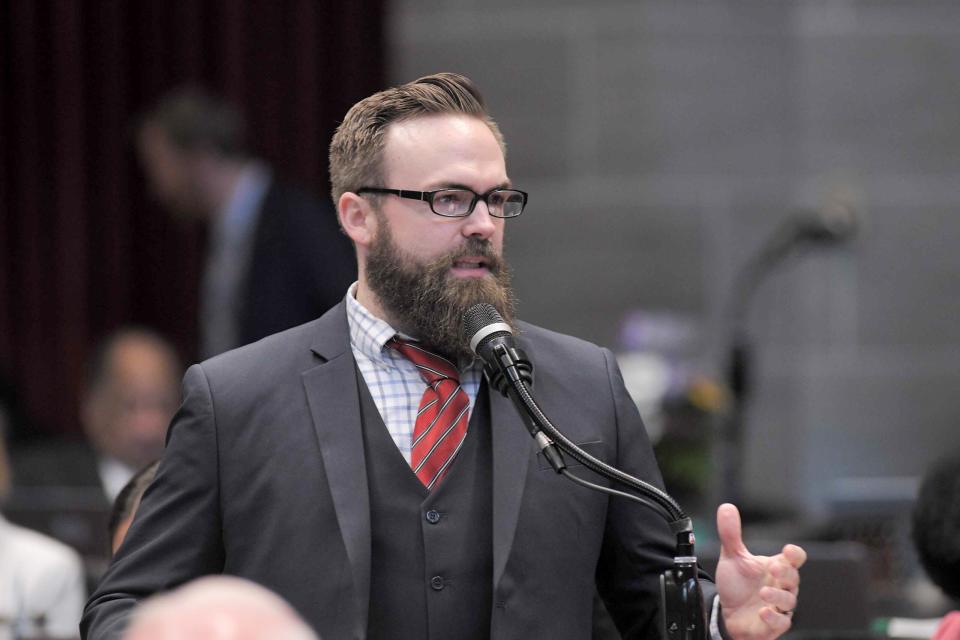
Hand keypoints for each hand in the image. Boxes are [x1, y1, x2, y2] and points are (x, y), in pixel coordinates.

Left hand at [714, 503, 806, 639]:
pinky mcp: (773, 625)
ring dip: (778, 596)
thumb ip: (731, 534)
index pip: (795, 559)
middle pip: (793, 578)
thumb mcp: (732, 558)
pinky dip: (773, 618)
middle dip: (786, 573)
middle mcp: (781, 586)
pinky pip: (780, 622)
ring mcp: (778, 606)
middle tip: (773, 568)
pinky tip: (763, 611)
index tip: (788, 551)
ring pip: (789, 601)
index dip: (795, 555)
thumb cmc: (736, 586)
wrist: (726, 613)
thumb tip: (726, 507)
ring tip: (763, 592)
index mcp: (776, 568)